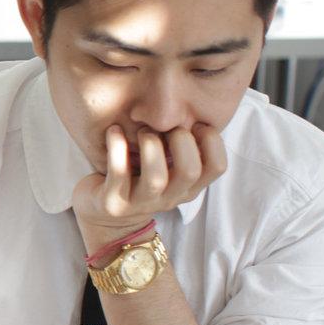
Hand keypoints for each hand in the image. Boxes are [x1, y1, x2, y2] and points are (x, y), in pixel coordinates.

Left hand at [71, 123, 226, 254]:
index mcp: (189, 188)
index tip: (194, 124)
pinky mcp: (113, 202)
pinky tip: (113, 131)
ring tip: (142, 131)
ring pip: (156, 177)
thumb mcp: (168, 168)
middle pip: (190, 171)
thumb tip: (193, 108)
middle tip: (164, 128)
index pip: (217, 167)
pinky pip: (118, 172)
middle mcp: (170, 198)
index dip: (212, 140)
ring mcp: (141, 203)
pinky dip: (117, 147)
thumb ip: (182, 148)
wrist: (106, 216)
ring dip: (150, 145)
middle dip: (181, 140)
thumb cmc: (139, 179)